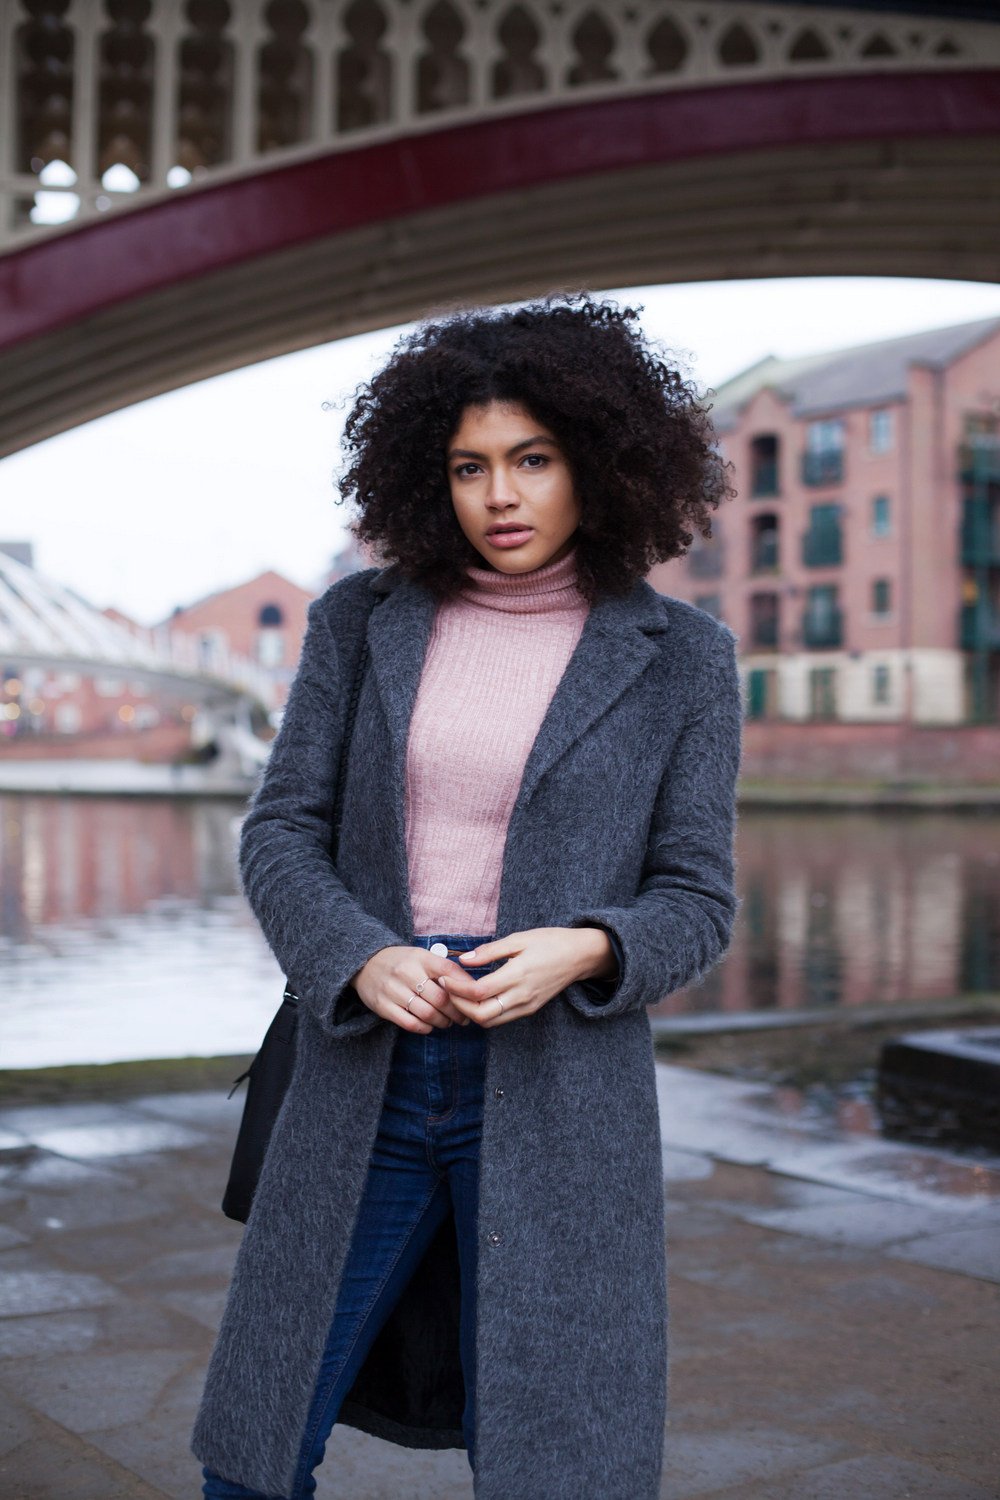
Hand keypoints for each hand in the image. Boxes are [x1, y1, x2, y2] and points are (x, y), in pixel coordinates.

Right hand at [350, 946, 470, 1032]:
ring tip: (447, 1023)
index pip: (450, 971)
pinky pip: (410, 1023)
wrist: (365, 963)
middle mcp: (407, 972)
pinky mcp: (383, 1006)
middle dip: (457, 1012)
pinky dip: (425, 1028)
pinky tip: (429, 1026)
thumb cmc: (402, 962)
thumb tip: (471, 986)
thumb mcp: (421, 956)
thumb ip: (443, 968)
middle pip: (441, 998)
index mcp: (420, 957)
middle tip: (463, 1018)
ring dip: (442, 1022)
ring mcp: (393, 990)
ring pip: (427, 1013)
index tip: (473, 999)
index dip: (465, 987)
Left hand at [438, 927, 616, 1027]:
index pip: (479, 991)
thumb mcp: (519, 939)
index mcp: (518, 974)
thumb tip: (463, 959)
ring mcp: (527, 1005)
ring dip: (470, 1012)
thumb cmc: (551, 942)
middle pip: (481, 1015)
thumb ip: (489, 951)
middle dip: (458, 1005)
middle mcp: (522, 995)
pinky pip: (501, 1019)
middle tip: (447, 988)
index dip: (456, 988)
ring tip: (459, 993)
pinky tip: (477, 997)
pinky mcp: (530, 1009)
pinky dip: (484, 1013)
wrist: (580, 956)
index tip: (444, 977)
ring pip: (490, 1022)